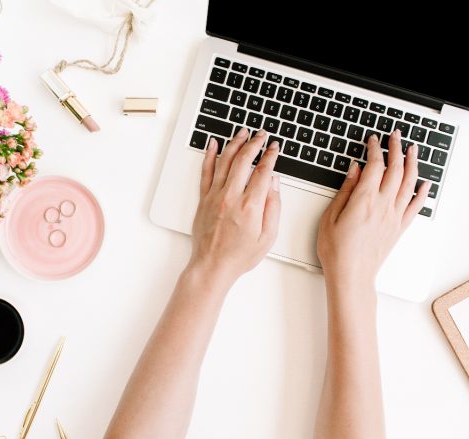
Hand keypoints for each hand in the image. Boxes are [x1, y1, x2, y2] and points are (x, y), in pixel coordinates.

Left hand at [189, 127, 280, 283]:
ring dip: (234, 143)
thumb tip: (273, 183)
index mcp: (250, 206)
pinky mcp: (204, 199)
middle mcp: (231, 197)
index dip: (270, 156)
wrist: (212, 266)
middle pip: (244, 160)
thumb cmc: (239, 256)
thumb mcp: (268, 236)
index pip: (263, 171)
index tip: (274, 147)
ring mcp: (215, 196)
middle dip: (254, 143)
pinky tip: (213, 144)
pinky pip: (206, 172)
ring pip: (225, 161)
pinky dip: (209, 156)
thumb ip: (274, 207)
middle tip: (261, 134)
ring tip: (242, 132)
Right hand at [317, 130, 430, 285]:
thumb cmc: (336, 250)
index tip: (373, 141)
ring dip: (412, 163)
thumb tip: (355, 172)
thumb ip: (345, 191)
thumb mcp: (330, 217)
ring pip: (409, 183)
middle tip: (395, 137)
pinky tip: (424, 184)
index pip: (375, 166)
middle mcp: (383, 206)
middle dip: (396, 149)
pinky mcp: (399, 228)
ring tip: (412, 150)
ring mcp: (394, 217)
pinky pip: (416, 206)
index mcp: (364, 201)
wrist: (351, 275)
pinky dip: (422, 192)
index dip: (375, 150)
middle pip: (395, 170)